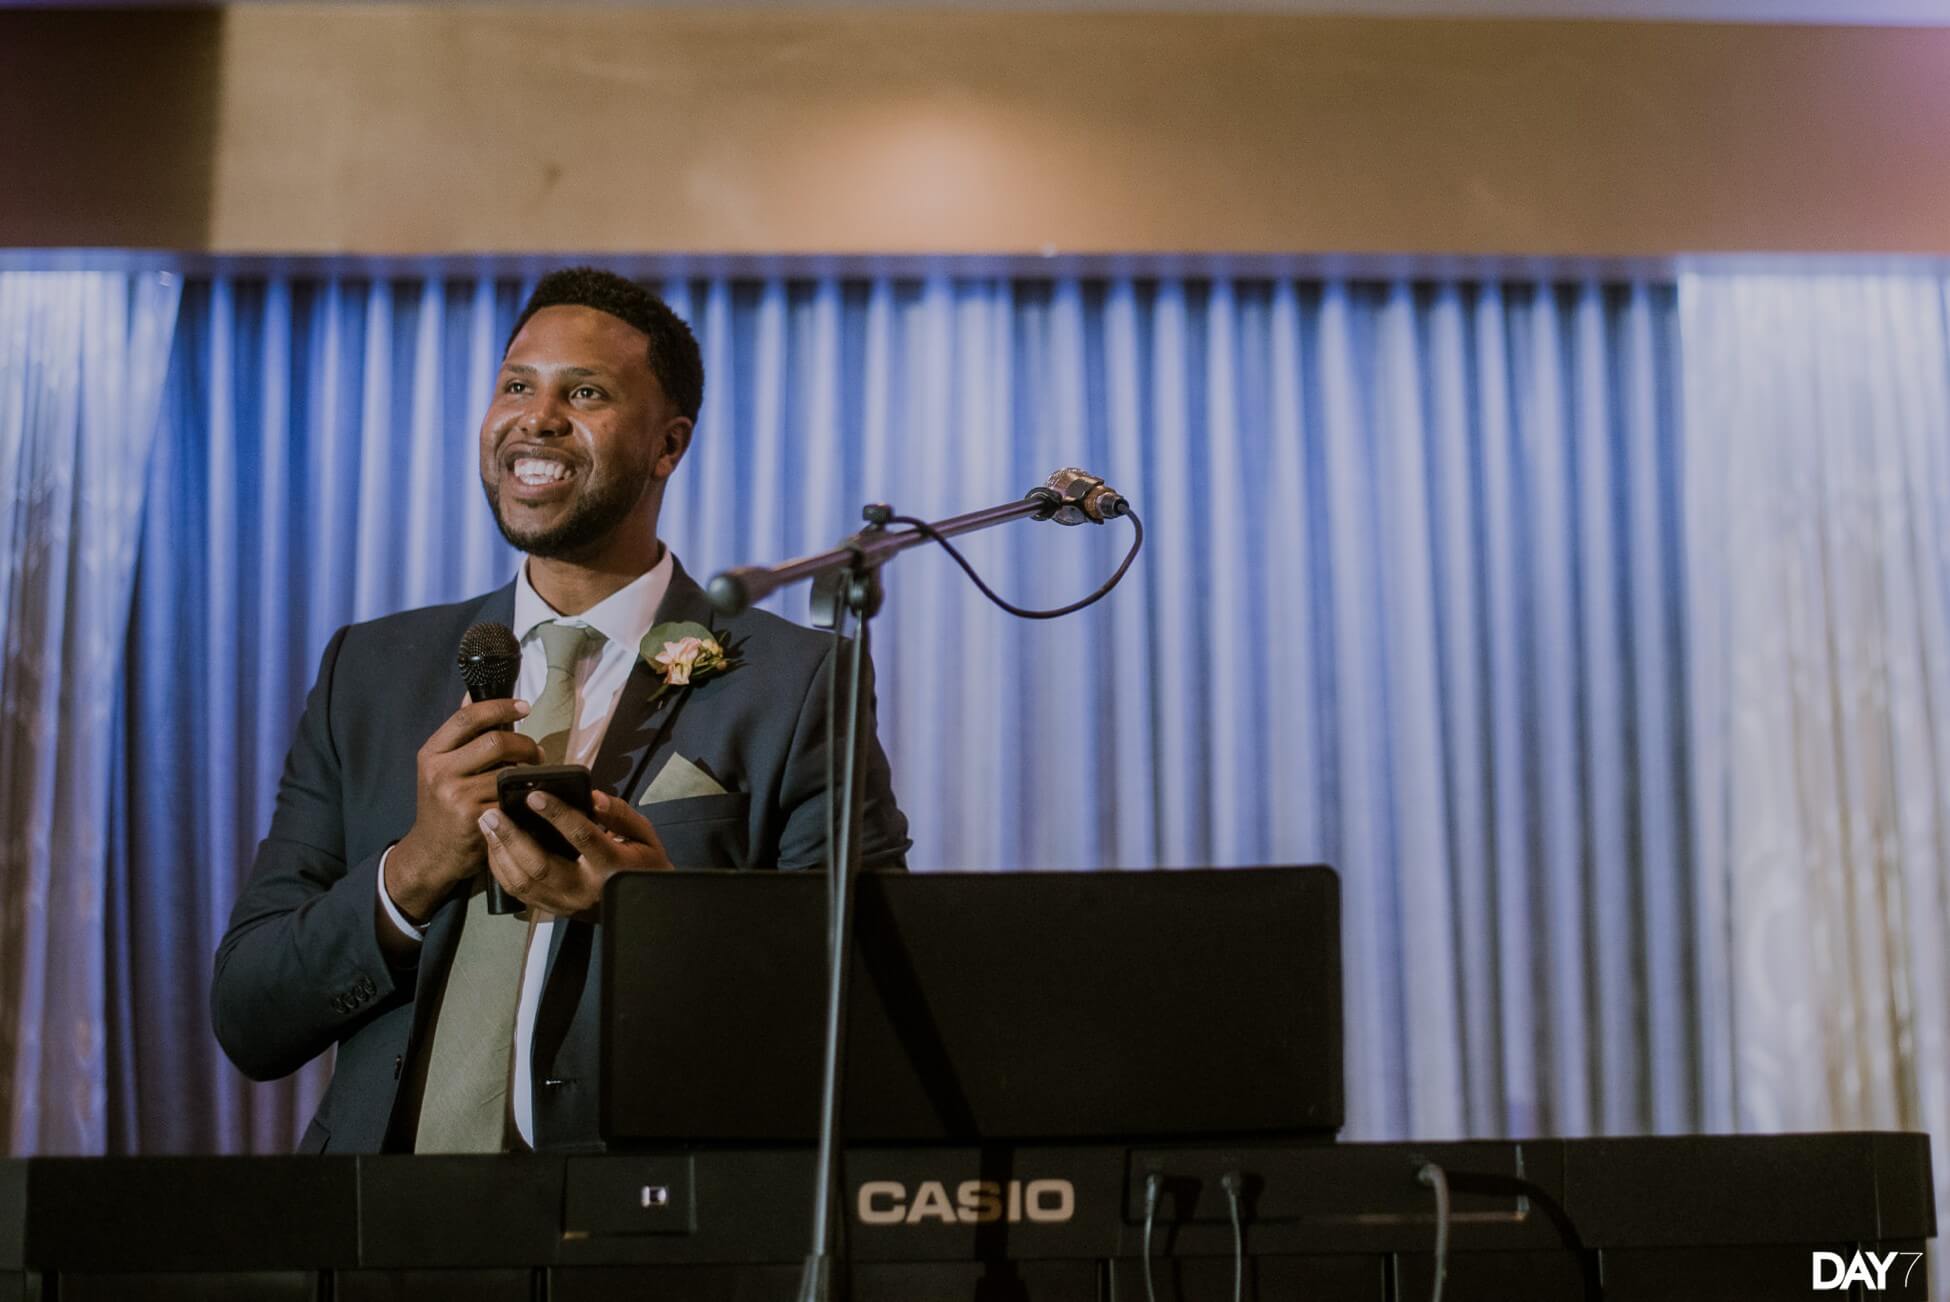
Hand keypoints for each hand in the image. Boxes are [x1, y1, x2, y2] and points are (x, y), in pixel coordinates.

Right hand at [386, 696, 543, 922]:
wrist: (431, 853)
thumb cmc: (442, 805)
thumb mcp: (441, 767)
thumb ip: (460, 736)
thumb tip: (470, 693)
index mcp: (432, 753)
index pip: (467, 718)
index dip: (500, 707)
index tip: (524, 707)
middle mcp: (439, 771)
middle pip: (495, 741)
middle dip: (525, 744)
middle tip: (537, 753)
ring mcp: (455, 796)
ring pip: (507, 771)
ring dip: (529, 772)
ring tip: (534, 776)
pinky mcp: (472, 818)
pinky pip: (510, 798)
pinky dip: (524, 796)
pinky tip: (528, 797)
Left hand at [479, 789, 673, 918]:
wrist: (644, 909)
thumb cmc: (643, 866)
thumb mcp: (644, 835)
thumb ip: (620, 815)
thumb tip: (592, 797)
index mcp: (612, 867)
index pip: (581, 837)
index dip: (557, 815)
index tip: (534, 795)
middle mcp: (585, 889)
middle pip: (539, 865)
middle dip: (511, 837)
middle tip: (492, 813)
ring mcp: (566, 904)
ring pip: (523, 882)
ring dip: (500, 853)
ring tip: (488, 825)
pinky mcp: (554, 910)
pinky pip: (519, 892)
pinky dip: (501, 870)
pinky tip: (494, 848)